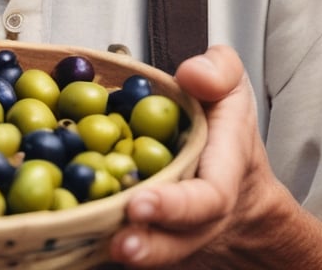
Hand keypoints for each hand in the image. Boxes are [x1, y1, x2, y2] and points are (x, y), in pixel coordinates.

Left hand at [109, 46, 321, 268]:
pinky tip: (84, 240)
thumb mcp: (230, 83)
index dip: (177, 205)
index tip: (141, 203)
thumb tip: (191, 75)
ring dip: (133, 254)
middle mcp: (203, 214)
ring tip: (105, 249)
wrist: (237, 179)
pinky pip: (140, 249)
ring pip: (159, 253)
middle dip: (150, 243)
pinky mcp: (156, 240)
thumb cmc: (224, 129)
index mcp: (223, 170)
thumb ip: (218, 70)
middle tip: (119, 240)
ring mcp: (180, 233)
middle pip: (180, 238)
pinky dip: (108, 248)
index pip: (209, 197)